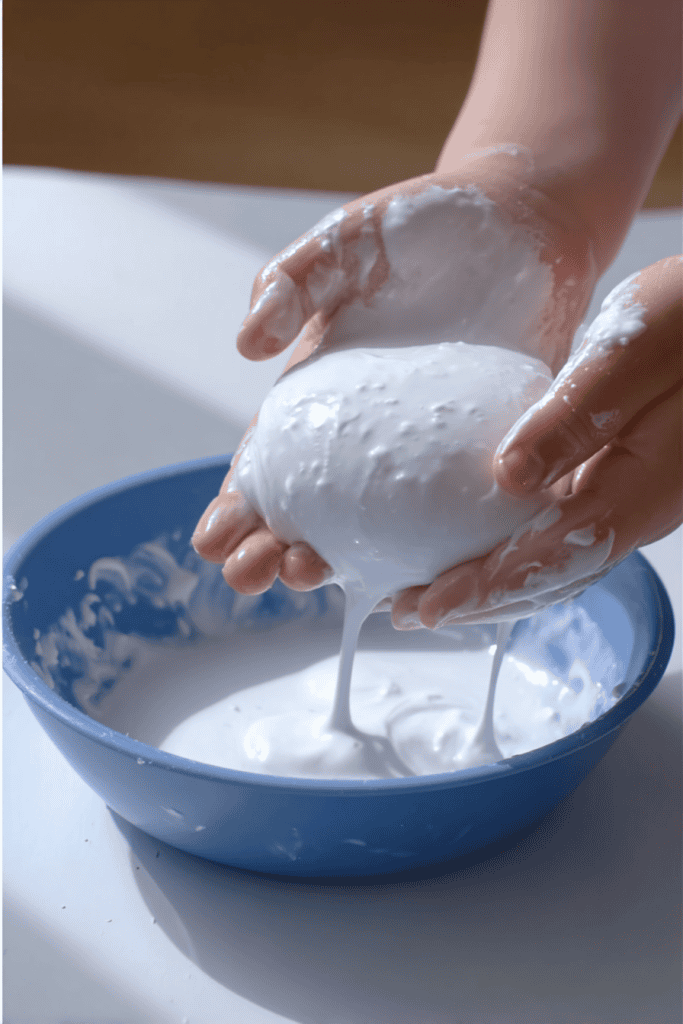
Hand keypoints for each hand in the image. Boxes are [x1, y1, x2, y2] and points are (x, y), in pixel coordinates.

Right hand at [193, 151, 595, 595]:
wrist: (521, 221)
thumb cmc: (422, 226)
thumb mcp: (343, 242)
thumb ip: (290, 281)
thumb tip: (247, 345)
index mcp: (317, 391)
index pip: (268, 460)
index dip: (238, 503)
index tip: (212, 543)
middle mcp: (363, 433)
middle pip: (309, 506)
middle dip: (272, 547)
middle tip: (253, 576)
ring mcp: (422, 448)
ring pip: (372, 522)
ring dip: (336, 557)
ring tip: (309, 578)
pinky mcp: (480, 450)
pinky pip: (452, 510)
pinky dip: (429, 546)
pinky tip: (412, 574)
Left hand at [392, 256, 682, 627]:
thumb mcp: (636, 351)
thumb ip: (579, 415)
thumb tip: (510, 473)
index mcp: (640, 489)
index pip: (553, 559)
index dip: (488, 587)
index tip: (429, 605)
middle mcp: (634, 508)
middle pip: (548, 578)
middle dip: (477, 600)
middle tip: (409, 609)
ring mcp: (626, 495)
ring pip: (552, 560)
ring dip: (491, 579)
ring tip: (430, 588)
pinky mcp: (616, 476)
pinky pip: (558, 529)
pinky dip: (511, 544)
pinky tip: (476, 535)